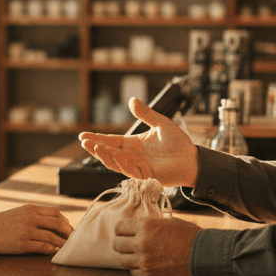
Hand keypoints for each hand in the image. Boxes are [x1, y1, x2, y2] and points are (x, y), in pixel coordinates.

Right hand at [0, 204, 72, 254]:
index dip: (66, 221)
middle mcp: (30, 218)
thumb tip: (51, 223)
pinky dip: (51, 249)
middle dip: (68, 232)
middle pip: (57, 223)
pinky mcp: (22, 244)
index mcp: (30, 209)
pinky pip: (42, 247)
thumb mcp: (18, 213)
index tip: (70, 228)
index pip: (55, 213)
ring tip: (68, 248)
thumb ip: (33, 215)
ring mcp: (26, 231)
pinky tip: (55, 252)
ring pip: (52, 237)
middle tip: (74, 239)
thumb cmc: (0, 223)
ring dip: (62, 243)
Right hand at [78, 97, 198, 186]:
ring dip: (104, 156)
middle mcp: (132, 156)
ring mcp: (137, 166)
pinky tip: (116, 156)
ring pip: (115, 163)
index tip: (83, 135)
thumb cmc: (178, 143)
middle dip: (95, 147)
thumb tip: (131, 100)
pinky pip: (130, 171)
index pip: (111, 141)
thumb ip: (146, 114)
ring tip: (94, 148)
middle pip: (109, 152)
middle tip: (83, 141)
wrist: (192, 159)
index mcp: (133, 144)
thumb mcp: (160, 123)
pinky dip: (122, 164)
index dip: (97, 138)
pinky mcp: (145, 175)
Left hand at [112, 215, 199, 275]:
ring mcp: (144, 260)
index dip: (122, 229)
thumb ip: (151, 224)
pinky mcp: (149, 274)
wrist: (203, 255)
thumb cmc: (189, 236)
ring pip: (122, 260)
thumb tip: (139, 225)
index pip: (119, 227)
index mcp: (146, 226)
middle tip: (130, 244)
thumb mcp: (169, 222)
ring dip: (129, 257)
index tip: (126, 232)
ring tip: (138, 255)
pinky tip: (146, 264)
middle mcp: (141, 243)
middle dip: (122, 243)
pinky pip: (133, 272)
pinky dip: (137, 269)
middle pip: (117, 244)